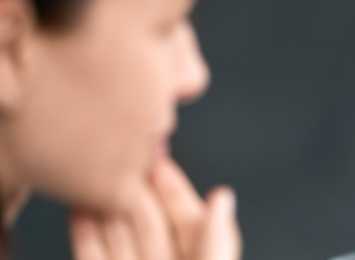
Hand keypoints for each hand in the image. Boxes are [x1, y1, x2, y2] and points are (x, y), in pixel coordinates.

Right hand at [69, 155, 241, 259]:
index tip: (159, 160)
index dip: (173, 188)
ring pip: (120, 237)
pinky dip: (86, 233)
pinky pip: (92, 256)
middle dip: (137, 191)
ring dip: (108, 207)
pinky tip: (78, 208)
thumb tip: (223, 195)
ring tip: (96, 173)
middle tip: (123, 159)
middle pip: (150, 222)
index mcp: (203, 256)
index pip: (189, 216)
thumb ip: (215, 237)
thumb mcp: (210, 259)